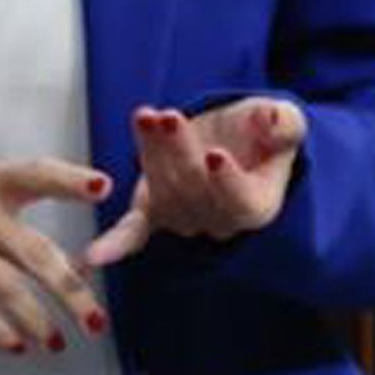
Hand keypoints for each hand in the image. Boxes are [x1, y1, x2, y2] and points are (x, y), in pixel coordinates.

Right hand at [0, 158, 114, 358]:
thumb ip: (19, 220)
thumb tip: (77, 269)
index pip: (34, 172)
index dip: (68, 179)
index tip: (103, 186)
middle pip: (33, 252)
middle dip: (71, 291)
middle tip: (96, 320)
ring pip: (6, 287)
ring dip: (38, 321)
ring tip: (58, 342)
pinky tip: (18, 345)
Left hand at [85, 98, 304, 265]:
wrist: (235, 138)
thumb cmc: (259, 132)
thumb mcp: (281, 120)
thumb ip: (283, 123)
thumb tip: (272, 120)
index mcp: (257, 205)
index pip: (243, 203)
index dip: (228, 181)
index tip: (216, 155)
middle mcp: (219, 221)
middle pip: (196, 191)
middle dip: (180, 150)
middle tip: (169, 117)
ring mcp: (183, 219)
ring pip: (163, 191)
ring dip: (151, 153)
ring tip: (146, 116)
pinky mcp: (151, 212)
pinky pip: (133, 234)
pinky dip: (114, 245)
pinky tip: (92, 257)